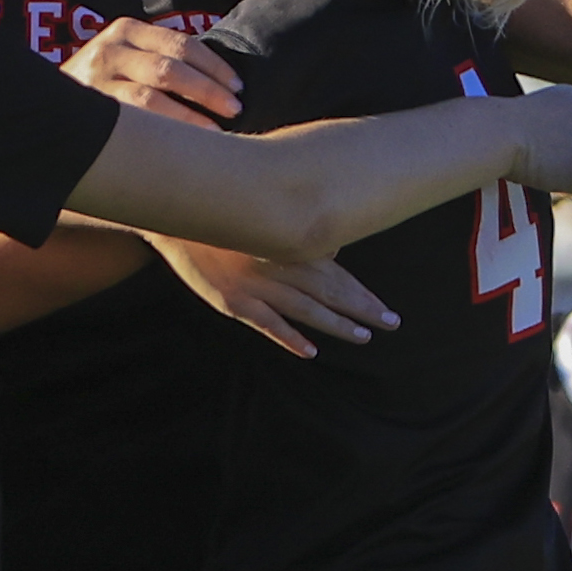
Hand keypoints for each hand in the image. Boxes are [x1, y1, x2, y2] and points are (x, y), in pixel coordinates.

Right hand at [68, 18, 240, 128]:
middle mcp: (108, 50)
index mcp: (125, 30)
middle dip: (208, 90)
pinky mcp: (88, 110)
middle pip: (171, 69)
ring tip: (217, 131)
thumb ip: (157, 58)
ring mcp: (95, 81)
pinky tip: (186, 145)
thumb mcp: (124, 57)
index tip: (238, 87)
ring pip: (153, 97)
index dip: (215, 66)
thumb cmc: (99, 85)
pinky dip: (166, 132)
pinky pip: (134, 122)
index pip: (181, 44)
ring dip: (190, 116)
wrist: (45, 106)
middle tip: (235, 109)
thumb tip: (219, 80)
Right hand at [149, 235, 396, 358]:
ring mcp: (258, 287)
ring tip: (362, 337)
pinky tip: (310, 351)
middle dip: (362, 310)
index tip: (388, 311)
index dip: (364, 295)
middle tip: (390, 324)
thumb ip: (302, 240)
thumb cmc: (228, 219)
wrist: (181, 223)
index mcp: (291, 247)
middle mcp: (281, 267)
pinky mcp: (235, 302)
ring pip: (306, 309)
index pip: (338, 276)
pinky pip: (268, 323)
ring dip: (335, 324)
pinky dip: (290, 338)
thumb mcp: (268, 221)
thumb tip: (335, 255)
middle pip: (330, 293)